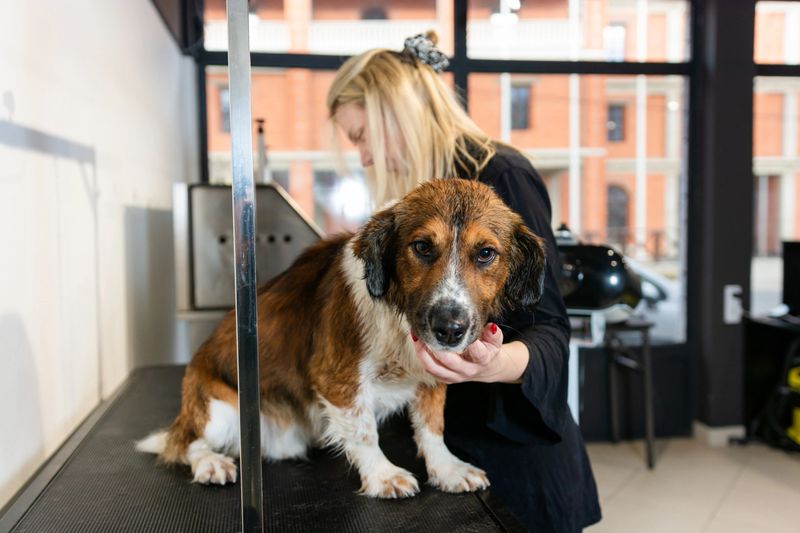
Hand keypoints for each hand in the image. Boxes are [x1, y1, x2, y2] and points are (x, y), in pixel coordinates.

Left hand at [411, 323, 526, 383]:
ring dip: (423, 354)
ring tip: (416, 338)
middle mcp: (468, 370)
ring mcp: (456, 377)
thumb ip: (493, 335)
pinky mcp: (446, 379)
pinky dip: (422, 358)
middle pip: (450, 362)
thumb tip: (491, 327)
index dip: (470, 344)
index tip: (460, 331)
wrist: (487, 368)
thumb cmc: (488, 350)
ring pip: (435, 369)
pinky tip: (417, 343)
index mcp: (482, 360)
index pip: (478, 354)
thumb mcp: (495, 342)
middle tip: (427, 332)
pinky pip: (431, 371)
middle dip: (437, 348)